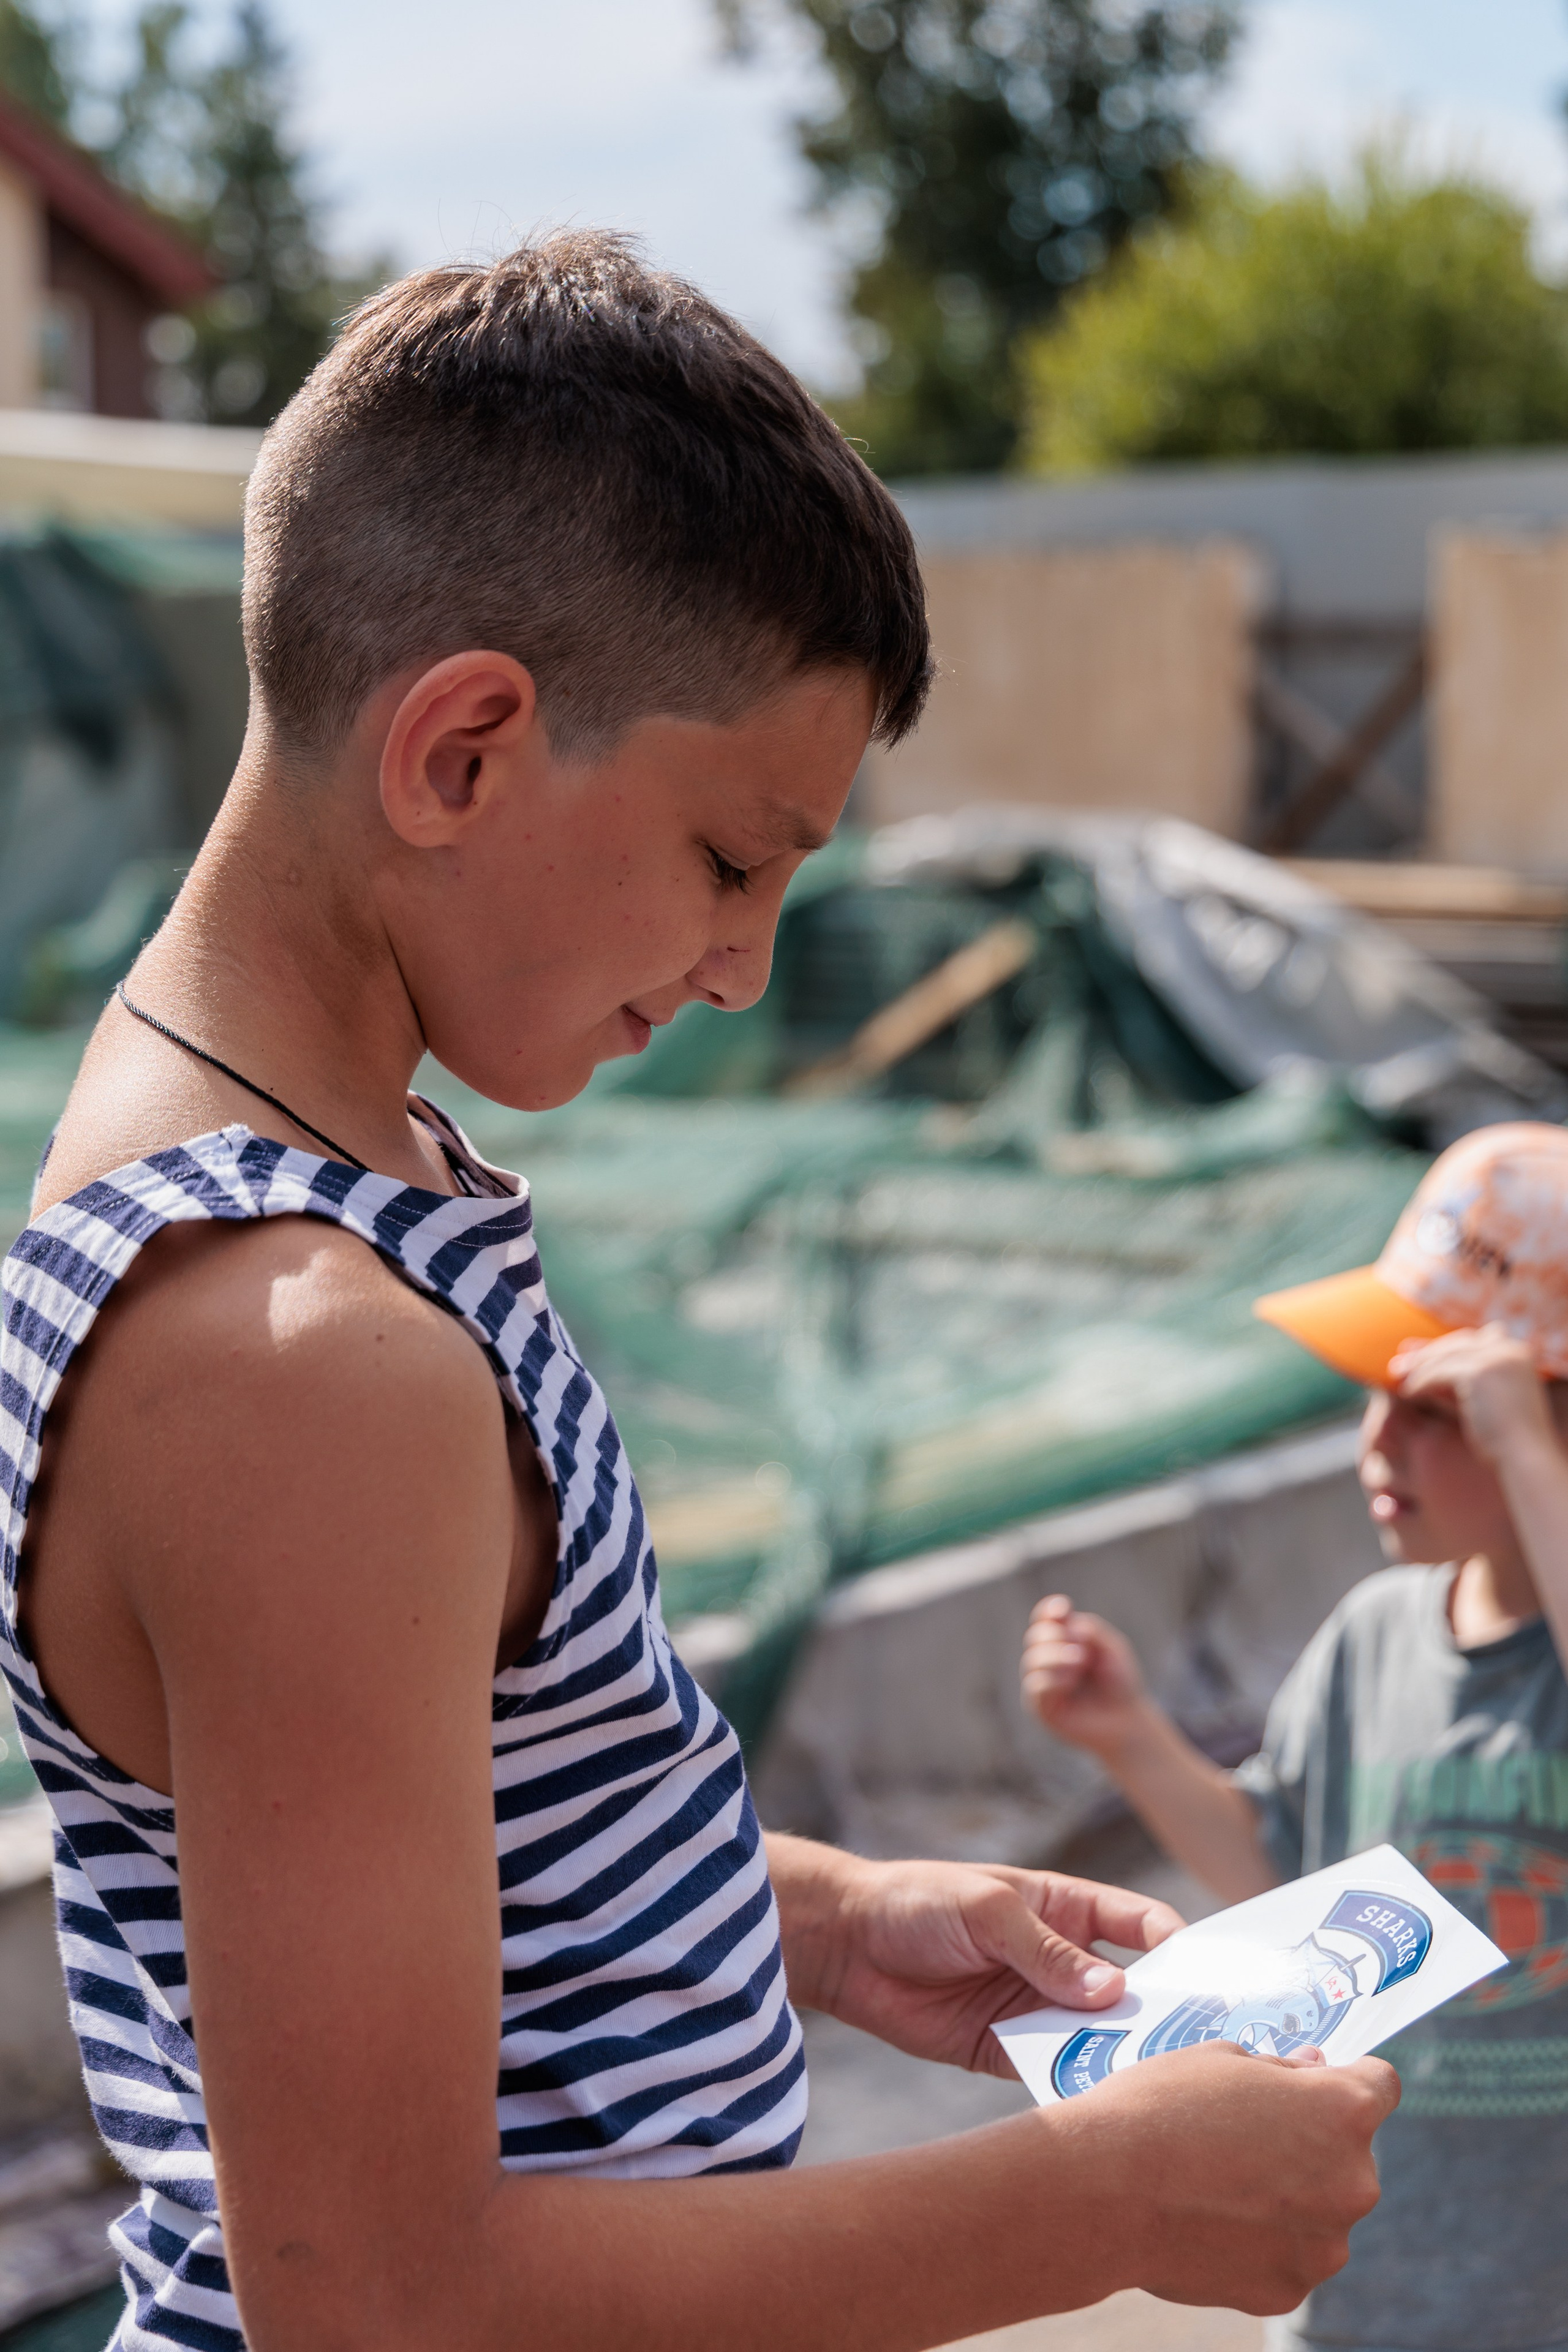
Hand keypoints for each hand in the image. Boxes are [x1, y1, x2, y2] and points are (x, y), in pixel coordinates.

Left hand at [798, 1850, 1182, 2076]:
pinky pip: (1056, 2069)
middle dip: (1166, 2013)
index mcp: (1067, 1909)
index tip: (1212, 1981)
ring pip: (1101, 2036)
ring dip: (1124, 2056)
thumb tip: (1114, 1991)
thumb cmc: (920, 1902)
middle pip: (1133, 1989)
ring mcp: (1040, 2007)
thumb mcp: (988, 1911)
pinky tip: (1099, 2105)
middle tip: (1206, 2047)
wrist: (849, 1945)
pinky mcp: (1009, 2049)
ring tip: (1160, 2086)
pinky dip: (1077, 2085)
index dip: (1180, 1948)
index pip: (1142, 1925)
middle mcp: (1065, 1961)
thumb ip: (1047, 1952)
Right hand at [1022, 1593, 1149, 1756]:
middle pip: (1035, 1636)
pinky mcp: (1041, 1707)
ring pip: (1031, 1660)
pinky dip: (1053, 1679)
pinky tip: (1072, 1681)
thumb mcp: (1111, 1648)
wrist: (1127, 1720)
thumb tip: (1067, 1625)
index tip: (1063, 1609)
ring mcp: (1042, 1684)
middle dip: (1055, 1636)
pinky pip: (1035, 1685)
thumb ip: (1090, 1629)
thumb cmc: (1119, 1682)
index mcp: (1063, 1641)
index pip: (1044, 1619)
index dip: (1048, 1611)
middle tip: (1082, 1649)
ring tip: (1080, 1661)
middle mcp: (1048, 1660)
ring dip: (1055, 1656)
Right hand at [1062, 2042, 1398, 2314]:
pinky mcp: (1289, 2290)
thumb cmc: (1160, 2109)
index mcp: (1342, 2111)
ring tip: (1218, 2183)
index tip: (1320, 2082)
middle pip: (1349, 2154)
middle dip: (1311, 2142)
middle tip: (1246, 2134)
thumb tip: (1311, 2073)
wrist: (1106, 2192)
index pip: (1380, 2084)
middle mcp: (1352, 2182)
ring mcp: (1324, 2245)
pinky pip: (1287, 2256)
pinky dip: (1261, 2242)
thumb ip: (1281, 2070)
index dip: (1350, 2077)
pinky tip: (1211, 2222)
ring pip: (1320, 2211)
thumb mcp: (1221, 2058)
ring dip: (1289, 2197)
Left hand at [1390, 1323, 1556, 1470]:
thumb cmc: (1505, 1436)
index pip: (1474, 1340)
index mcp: (1518, 1353)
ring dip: (1418, 1366)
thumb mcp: (1482, 1399)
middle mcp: (1509, 1350)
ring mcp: (1495, 1358)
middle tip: (1398, 1361)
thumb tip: (1425, 1366)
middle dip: (1426, 1352)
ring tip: (1396, 1376)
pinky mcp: (1478, 1373)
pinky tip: (1408, 1393)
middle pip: (1458, 1343)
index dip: (1444, 1348)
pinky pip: (1438, 1373)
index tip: (1418, 1354)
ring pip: (1445, 1356)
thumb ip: (1459, 1380)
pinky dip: (1420, 1382)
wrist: (1525, 1456)